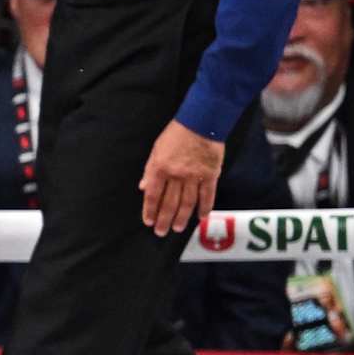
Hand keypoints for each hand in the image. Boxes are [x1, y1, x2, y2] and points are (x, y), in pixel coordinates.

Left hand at [139, 119, 223, 236]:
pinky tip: (200, 218)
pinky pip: (208, 195)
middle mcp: (176, 175)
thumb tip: (142, 188)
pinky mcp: (210, 175)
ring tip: (177, 228)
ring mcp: (194, 176)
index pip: (152, 195)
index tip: (148, 221)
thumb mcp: (156, 150)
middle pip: (169, 202)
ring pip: (187, 203)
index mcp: (160, 168)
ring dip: (182, 218)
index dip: (149, 210)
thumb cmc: (176, 134)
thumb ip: (149, 170)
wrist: (202, 122)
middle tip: (161, 232)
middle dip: (164, 219)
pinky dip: (204, 208)